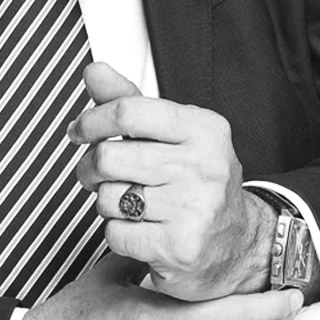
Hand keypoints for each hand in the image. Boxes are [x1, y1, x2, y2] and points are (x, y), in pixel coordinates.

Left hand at [71, 63, 270, 299]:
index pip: (128, 111)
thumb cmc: (198, 182)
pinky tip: (141, 228)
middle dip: (90, 167)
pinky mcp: (179, 248)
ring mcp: (193, 209)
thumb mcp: (175, 133)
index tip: (80, 129)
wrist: (239, 243)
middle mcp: (203, 166)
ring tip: (128, 202)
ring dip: (106, 202)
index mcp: (203, 130)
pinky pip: (116, 233)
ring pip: (107, 197)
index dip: (92, 120)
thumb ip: (131, 101)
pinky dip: (118, 233)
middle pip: (109, 156)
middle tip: (95, 172)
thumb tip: (95, 71)